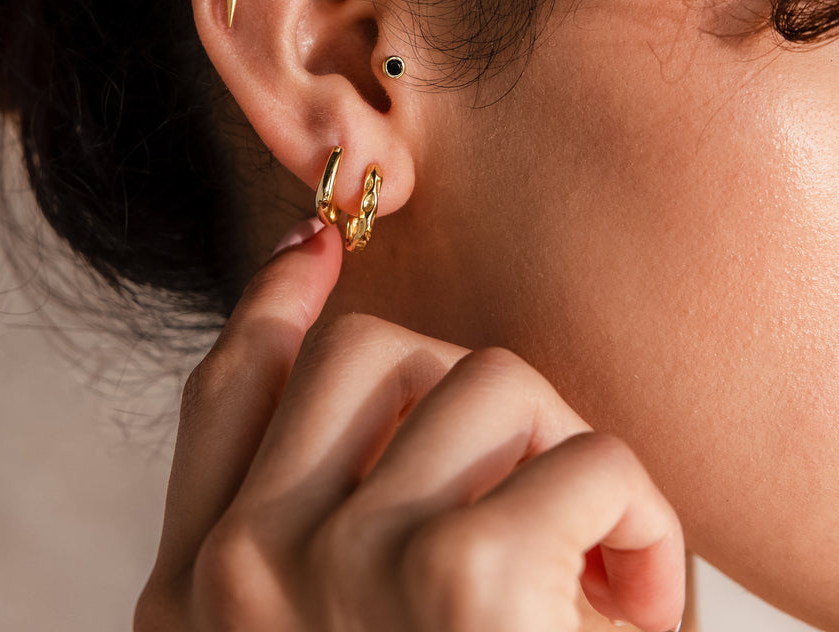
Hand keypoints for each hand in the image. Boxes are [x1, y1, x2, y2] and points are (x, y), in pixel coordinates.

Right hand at [135, 218, 684, 631]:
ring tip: (593, 575)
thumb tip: (311, 300)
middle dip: (474, 397)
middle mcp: (245, 569)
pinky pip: (586, 456)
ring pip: (491, 380)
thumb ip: (300, 510)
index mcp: (196, 593)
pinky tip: (639, 612)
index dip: (275, 301)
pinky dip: (642, 523)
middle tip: (532, 489)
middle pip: (375, 352)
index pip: (227, 385)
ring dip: (568, 459)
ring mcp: (341, 567)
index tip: (320, 244)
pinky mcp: (460, 582)